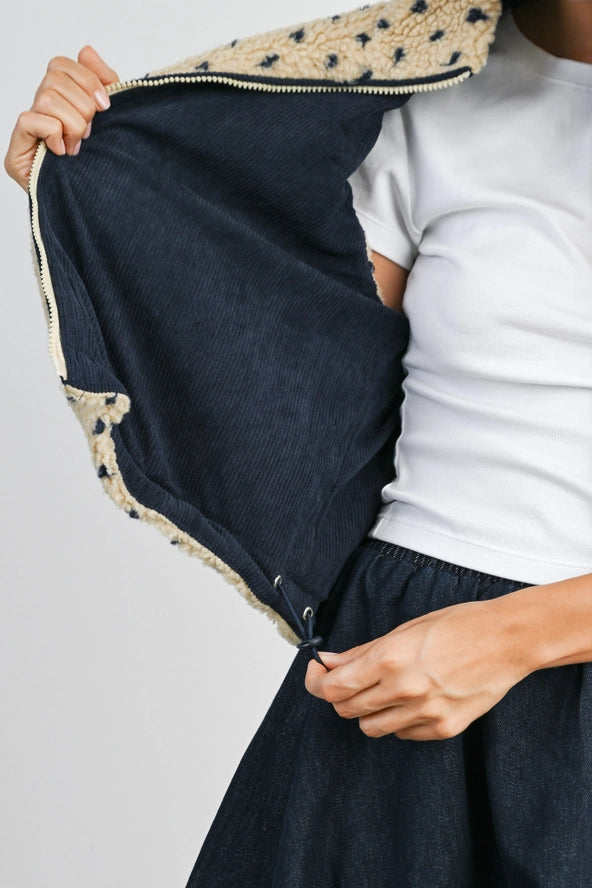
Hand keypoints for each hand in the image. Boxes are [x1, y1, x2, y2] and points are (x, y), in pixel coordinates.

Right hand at [4, 45, 118, 190]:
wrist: (98, 207)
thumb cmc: (102, 165)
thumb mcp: (111, 120)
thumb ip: (102, 82)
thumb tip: (87, 51)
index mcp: (60, 100)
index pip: (61, 65)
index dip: (86, 79)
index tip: (106, 107)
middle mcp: (40, 110)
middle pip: (54, 78)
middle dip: (82, 107)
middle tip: (90, 134)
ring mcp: (27, 130)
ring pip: (46, 99)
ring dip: (72, 124)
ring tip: (78, 147)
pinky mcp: (16, 151)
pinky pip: (31, 120)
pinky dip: (54, 134)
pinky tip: (62, 153)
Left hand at [305, 597, 533, 740]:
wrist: (507, 640)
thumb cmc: (458, 625)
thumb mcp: (404, 630)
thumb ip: (361, 651)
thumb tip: (328, 661)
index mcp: (390, 659)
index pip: (333, 687)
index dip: (316, 682)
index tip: (316, 673)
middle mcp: (404, 689)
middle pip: (347, 710)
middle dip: (341, 695)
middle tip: (349, 679)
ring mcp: (425, 713)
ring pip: (371, 728)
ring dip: (368, 711)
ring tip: (386, 689)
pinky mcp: (444, 729)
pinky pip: (403, 734)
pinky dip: (399, 720)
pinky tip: (413, 699)